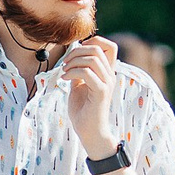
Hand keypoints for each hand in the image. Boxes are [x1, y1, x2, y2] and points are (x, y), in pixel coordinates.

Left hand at [57, 35, 121, 157]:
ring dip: (73, 62)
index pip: (109, 46)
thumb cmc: (84, 111)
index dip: (93, 42)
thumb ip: (79, 71)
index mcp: (106, 72)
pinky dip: (72, 73)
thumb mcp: (79, 86)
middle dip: (77, 51)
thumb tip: (71, 59)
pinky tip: (65, 80)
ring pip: (92, 59)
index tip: (77, 53)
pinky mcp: (101, 92)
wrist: (89, 132)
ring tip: (65, 72)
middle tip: (65, 64)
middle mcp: (109, 75)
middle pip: (98, 48)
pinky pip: (86, 73)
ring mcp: (106, 83)